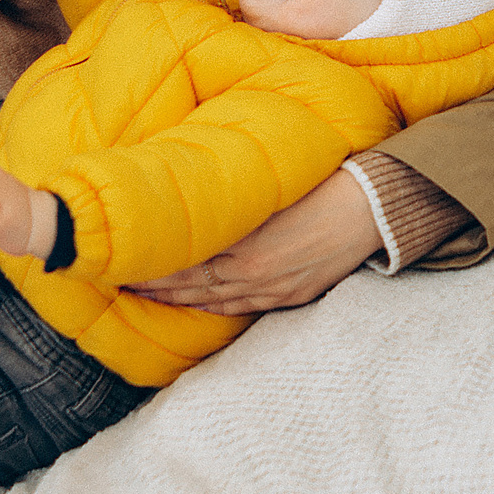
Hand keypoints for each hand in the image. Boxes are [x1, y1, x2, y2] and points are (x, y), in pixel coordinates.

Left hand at [125, 169, 382, 314]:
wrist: (370, 209)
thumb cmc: (321, 186)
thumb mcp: (267, 193)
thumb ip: (229, 206)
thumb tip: (193, 208)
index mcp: (243, 246)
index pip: (184, 263)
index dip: (152, 267)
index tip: (123, 263)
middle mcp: (253, 274)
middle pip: (192, 287)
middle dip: (156, 287)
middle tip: (123, 284)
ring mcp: (274, 289)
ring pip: (216, 301)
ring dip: (181, 301)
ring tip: (152, 298)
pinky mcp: (294, 295)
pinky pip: (245, 307)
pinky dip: (218, 308)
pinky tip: (202, 305)